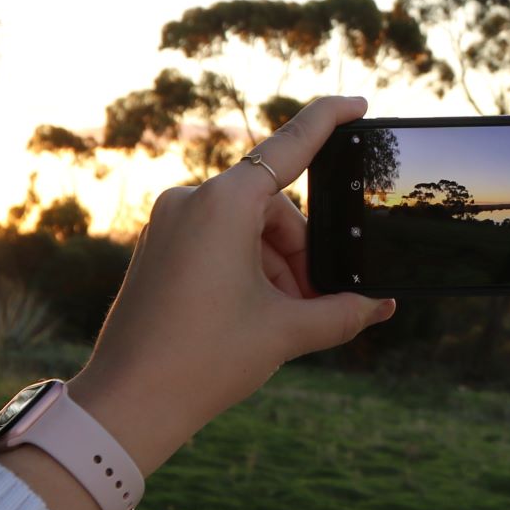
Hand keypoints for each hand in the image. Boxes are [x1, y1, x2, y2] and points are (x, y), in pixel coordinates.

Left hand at [63, 95, 395, 479]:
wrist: (127, 404)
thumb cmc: (202, 361)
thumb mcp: (285, 332)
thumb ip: (342, 312)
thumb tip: (381, 307)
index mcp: (224, 203)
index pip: (290, 146)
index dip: (328, 121)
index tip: (357, 104)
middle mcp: (192, 201)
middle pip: (274, 211)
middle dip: (301, 256)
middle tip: (315, 307)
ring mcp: (170, 223)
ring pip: (248, 231)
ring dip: (275, 270)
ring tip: (281, 324)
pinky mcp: (159, 247)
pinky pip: (218, 243)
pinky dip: (246, 271)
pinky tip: (255, 316)